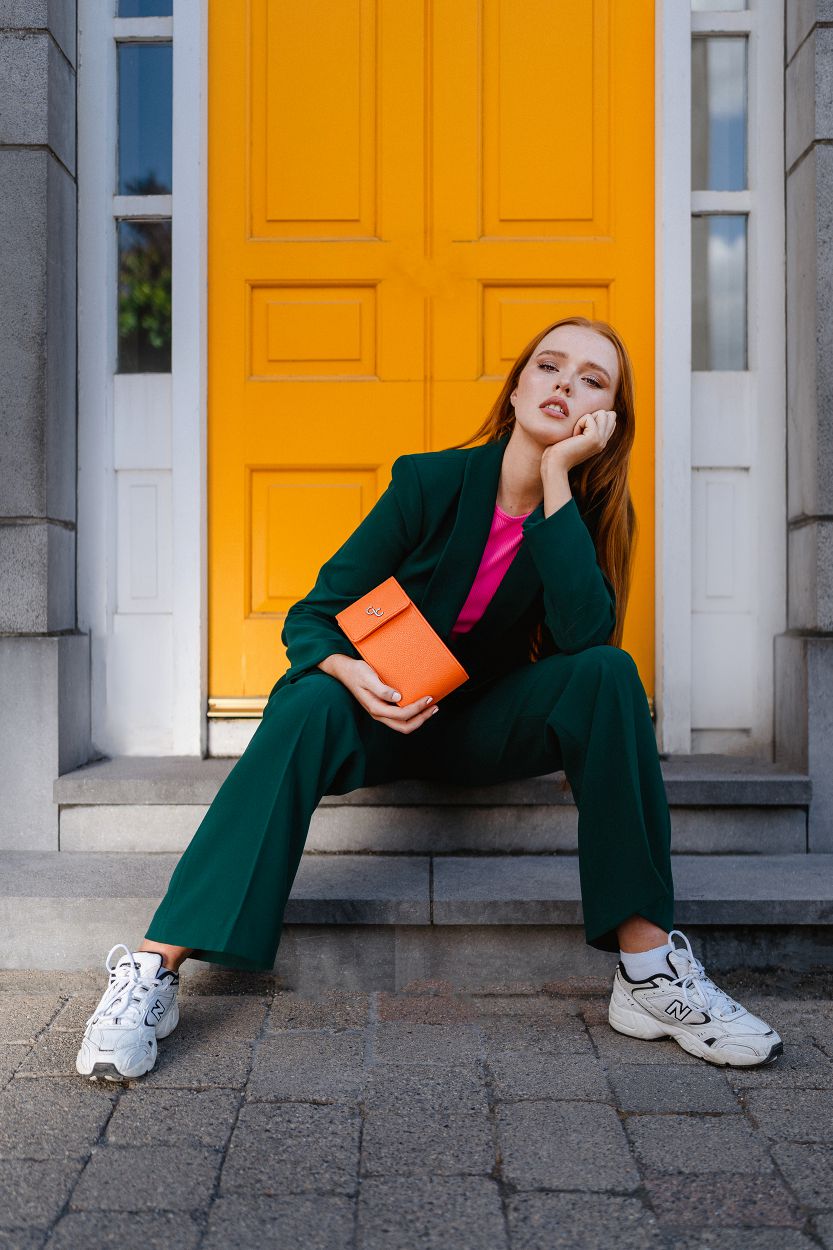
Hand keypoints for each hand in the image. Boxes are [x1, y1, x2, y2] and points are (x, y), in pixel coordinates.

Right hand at [321, 656, 438, 734]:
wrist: (344, 671)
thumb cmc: (356, 672)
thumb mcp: (368, 677)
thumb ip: (382, 689)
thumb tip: (397, 697)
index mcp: (376, 708)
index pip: (402, 714)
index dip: (417, 708)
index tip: (429, 698)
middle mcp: (378, 714)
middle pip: (404, 726)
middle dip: (422, 719)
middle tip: (435, 707)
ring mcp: (380, 713)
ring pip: (402, 724)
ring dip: (418, 719)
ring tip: (431, 708)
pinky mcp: (382, 709)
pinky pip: (399, 718)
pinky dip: (412, 715)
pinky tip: (418, 705)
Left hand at [541, 409, 616, 475]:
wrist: (555, 464)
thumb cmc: (559, 450)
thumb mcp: (576, 436)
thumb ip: (587, 426)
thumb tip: (596, 412)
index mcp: (601, 441)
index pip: (611, 419)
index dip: (595, 418)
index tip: (581, 431)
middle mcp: (604, 441)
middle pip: (609, 414)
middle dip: (592, 416)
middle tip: (579, 432)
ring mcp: (601, 440)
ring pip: (603, 413)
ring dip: (585, 419)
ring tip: (577, 433)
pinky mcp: (595, 438)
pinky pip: (588, 417)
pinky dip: (578, 423)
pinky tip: (574, 436)